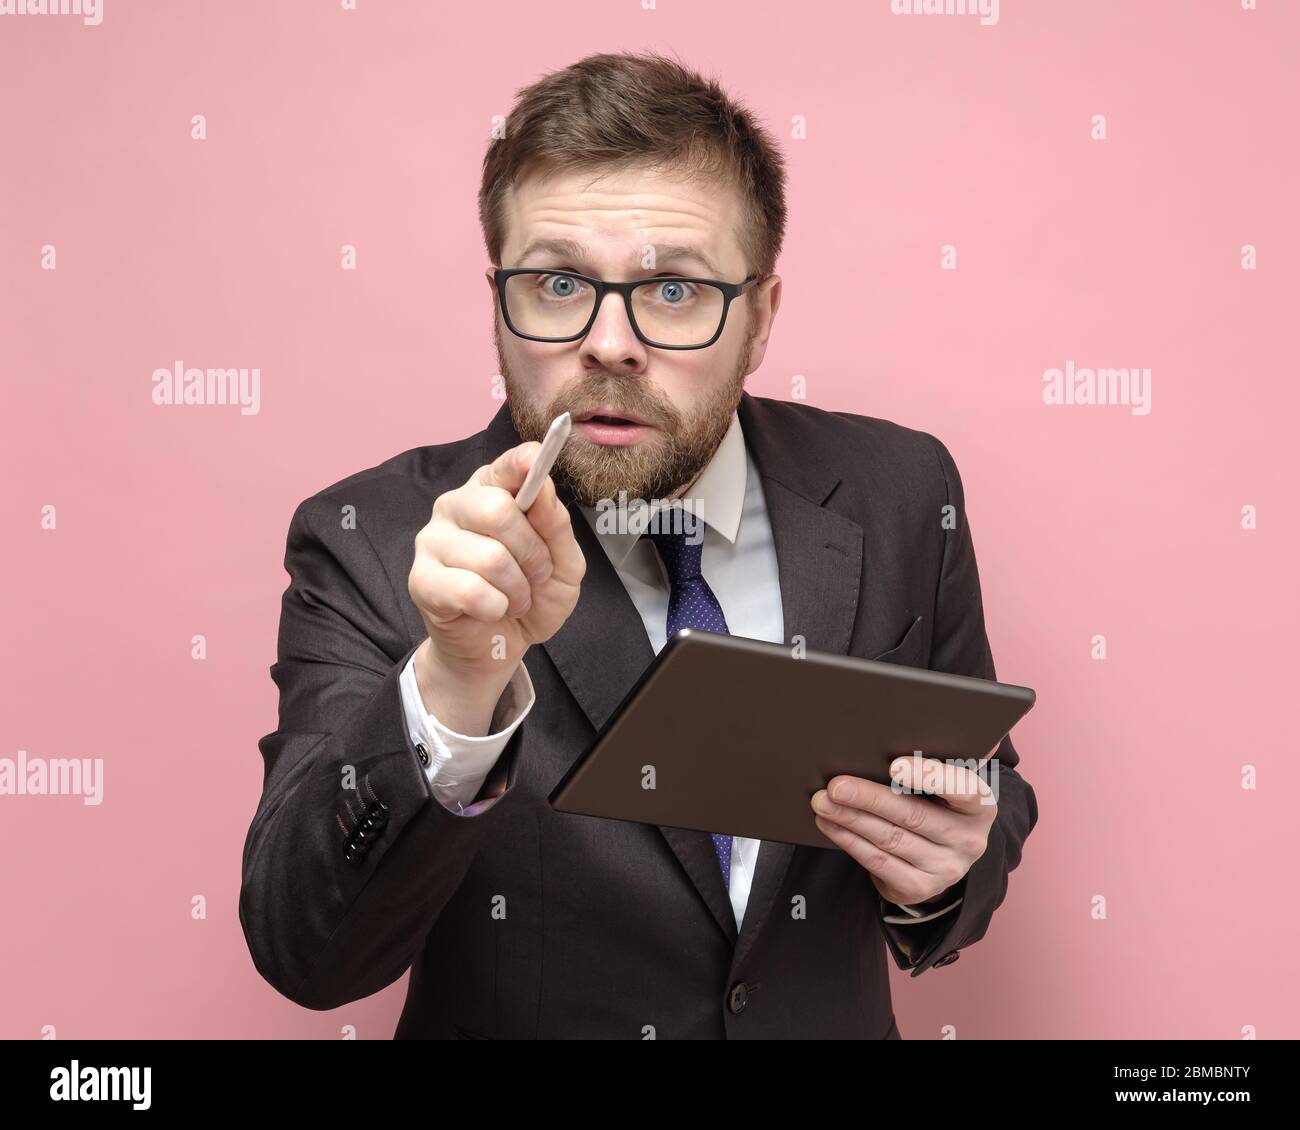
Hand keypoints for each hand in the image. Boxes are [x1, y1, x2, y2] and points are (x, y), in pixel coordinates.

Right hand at [407, 440, 585, 712]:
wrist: (499, 649)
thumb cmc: (530, 597)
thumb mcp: (563, 565)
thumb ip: (556, 526)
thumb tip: (543, 487)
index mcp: (493, 491)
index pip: (508, 464)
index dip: (525, 463)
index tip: (537, 463)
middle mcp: (456, 505)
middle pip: (497, 509)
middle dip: (532, 551)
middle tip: (538, 574)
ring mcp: (432, 540)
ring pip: (488, 556)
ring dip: (517, 588)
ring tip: (516, 598)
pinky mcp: (421, 579)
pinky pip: (468, 590)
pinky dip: (494, 607)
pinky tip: (492, 610)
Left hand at [809, 753, 996, 907]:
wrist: (938, 855)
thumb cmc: (937, 803)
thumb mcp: (947, 782)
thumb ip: (943, 759)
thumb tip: (928, 721)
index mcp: (981, 805)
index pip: (962, 789)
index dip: (928, 775)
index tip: (894, 765)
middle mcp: (969, 840)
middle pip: (914, 815)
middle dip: (869, 797)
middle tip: (836, 784)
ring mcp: (946, 869)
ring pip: (890, 839)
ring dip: (850, 818)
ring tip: (823, 801)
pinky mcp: (920, 888)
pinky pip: (878, 862)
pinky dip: (849, 841)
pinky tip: (830, 824)